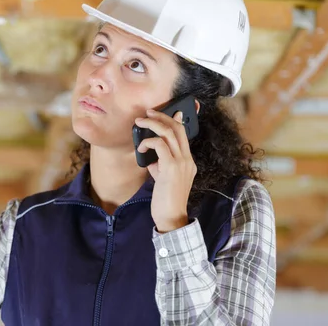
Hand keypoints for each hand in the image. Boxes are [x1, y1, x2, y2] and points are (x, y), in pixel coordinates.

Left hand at [135, 109, 196, 232]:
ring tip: (140, 123)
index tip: (168, 112)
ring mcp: (181, 163)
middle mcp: (187, 159)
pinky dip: (148, 142)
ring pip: (169, 132)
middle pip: (178, 128)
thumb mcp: (164, 178)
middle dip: (162, 117)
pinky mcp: (171, 167)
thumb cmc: (166, 200)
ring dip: (152, 124)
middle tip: (148, 113)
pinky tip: (141, 148)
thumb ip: (160, 164)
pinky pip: (159, 145)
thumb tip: (150, 155)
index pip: (184, 134)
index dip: (176, 120)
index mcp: (188, 161)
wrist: (171, 216)